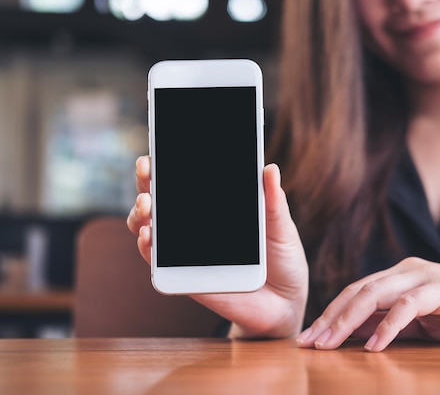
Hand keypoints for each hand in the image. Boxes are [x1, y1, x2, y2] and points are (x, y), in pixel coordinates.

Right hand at [127, 156, 308, 338]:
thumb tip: (270, 169)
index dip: (167, 164)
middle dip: (147, 182)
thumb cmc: (284, 257)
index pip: (185, 180)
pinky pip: (159, 263)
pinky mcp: (188, 278)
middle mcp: (197, 227)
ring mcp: (188, 252)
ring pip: (151, 228)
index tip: (158, 150)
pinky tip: (149, 237)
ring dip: (140, 214)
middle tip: (148, 171)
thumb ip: (273, 201)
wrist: (287, 301)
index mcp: (217, 207)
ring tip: (147, 206)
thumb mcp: (282, 226)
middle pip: (160, 199)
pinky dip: (148, 248)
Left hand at [296, 257, 439, 350]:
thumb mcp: (425, 323)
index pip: (355, 293)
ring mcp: (426, 277)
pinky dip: (390, 325)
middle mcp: (407, 270)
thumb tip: (359, 338)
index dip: (329, 315)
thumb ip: (394, 324)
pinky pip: (411, 305)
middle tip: (307, 344)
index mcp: (400, 276)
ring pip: (377, 294)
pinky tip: (376, 346)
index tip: (308, 340)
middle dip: (329, 318)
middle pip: (358, 292)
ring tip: (329, 344)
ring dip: (349, 321)